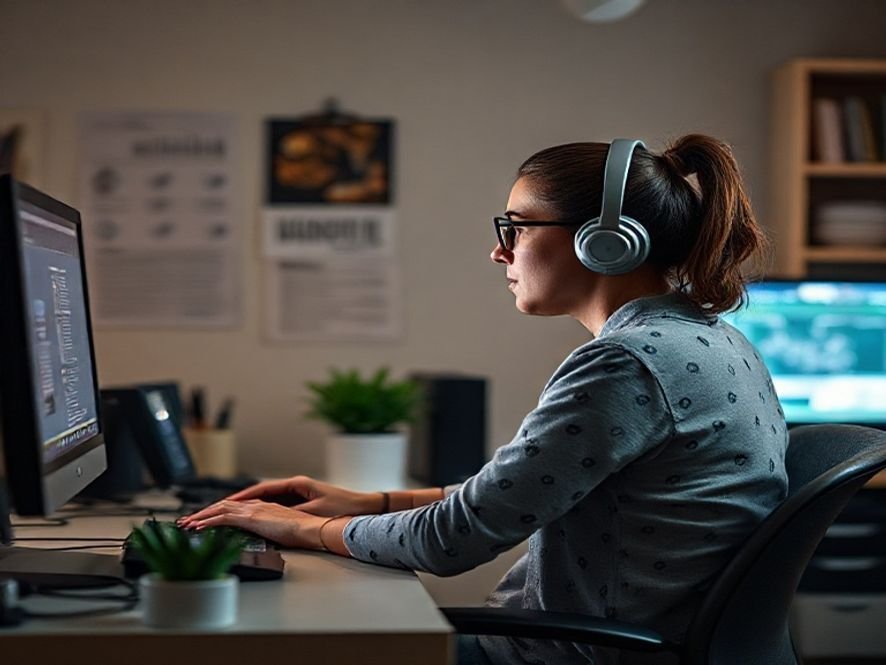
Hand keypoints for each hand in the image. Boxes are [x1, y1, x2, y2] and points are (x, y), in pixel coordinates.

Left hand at [177, 500, 329, 549]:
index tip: (206, 520)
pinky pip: (222, 518)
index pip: (235, 507)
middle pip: (223, 506)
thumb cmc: (304, 532)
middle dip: (204, 513)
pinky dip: (207, 522)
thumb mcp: (283, 531)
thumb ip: (271, 531)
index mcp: (264, 507)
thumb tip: (266, 539)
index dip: (218, 512)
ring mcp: (253, 510)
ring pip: (219, 509)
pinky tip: (196, 528)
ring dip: (201, 516)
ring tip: (186, 524)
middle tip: (188, 520)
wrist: (312, 528)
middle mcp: (256, 505)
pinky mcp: (250, 517)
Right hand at [226, 475, 382, 516]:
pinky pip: (275, 504)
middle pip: (260, 492)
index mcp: (296, 484)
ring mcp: (298, 492)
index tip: (225, 504)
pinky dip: (261, 510)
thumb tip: (270, 515)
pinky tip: (249, 517)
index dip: (242, 497)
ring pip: (266, 498)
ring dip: (247, 505)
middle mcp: (295, 485)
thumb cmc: (343, 508)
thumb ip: (292, 512)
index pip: (263, 489)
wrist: (363, 507)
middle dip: (238, 501)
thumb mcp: (315, 511)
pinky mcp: (302, 501)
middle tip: (216, 508)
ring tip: (225, 513)